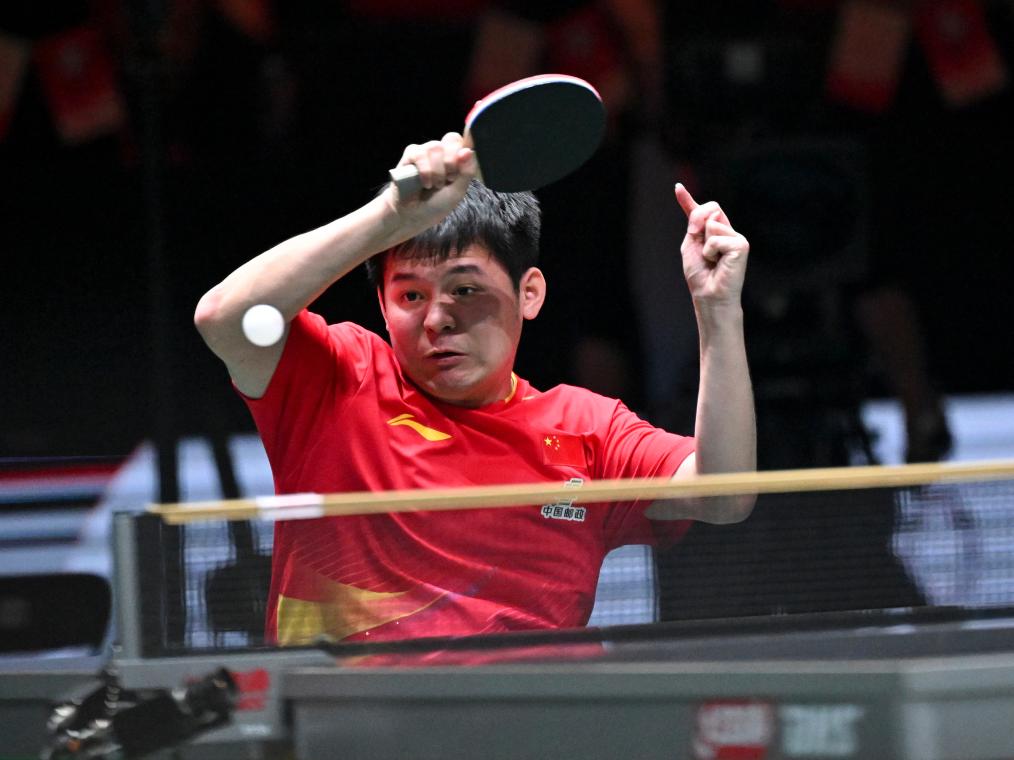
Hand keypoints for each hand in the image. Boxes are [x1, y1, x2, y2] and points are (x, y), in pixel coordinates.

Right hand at [386, 132, 477, 228]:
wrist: (414, 215)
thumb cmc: (437, 203)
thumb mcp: (458, 191)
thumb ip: (467, 171)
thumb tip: (468, 151)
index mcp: (455, 158)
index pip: (463, 141)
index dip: (465, 147)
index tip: (462, 162)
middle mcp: (440, 152)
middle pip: (451, 139)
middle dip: (452, 162)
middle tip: (449, 180)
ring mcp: (425, 151)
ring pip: (435, 147)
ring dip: (437, 171)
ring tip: (433, 186)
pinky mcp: (410, 155)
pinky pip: (419, 153)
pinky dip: (425, 171)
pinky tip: (424, 183)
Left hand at [675, 183, 748, 306]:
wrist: (709, 295)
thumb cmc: (701, 275)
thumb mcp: (691, 245)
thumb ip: (694, 225)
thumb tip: (705, 211)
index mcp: (714, 232)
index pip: (701, 211)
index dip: (687, 199)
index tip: (677, 188)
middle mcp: (727, 231)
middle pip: (711, 208)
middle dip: (698, 222)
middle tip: (701, 249)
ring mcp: (736, 237)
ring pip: (712, 224)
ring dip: (705, 245)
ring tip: (712, 260)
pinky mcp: (742, 245)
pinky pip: (716, 238)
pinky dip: (711, 251)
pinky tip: (719, 263)